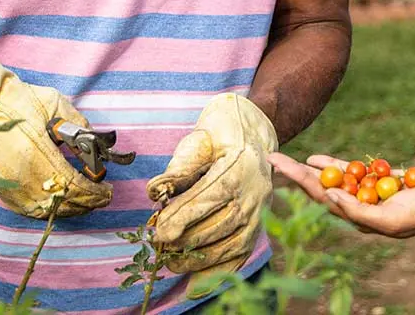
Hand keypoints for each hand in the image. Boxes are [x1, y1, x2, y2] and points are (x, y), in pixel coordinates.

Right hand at [0, 52, 112, 217]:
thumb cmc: (15, 101)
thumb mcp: (54, 105)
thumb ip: (78, 126)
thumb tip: (97, 146)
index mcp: (36, 154)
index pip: (72, 185)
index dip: (93, 192)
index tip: (107, 192)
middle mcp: (21, 176)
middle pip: (61, 202)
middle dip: (86, 203)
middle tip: (102, 198)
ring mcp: (7, 185)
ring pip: (43, 211)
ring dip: (68, 209)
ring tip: (85, 203)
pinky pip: (26, 209)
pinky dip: (46, 210)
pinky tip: (59, 205)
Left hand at [146, 93, 277, 277]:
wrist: (255, 131)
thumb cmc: (221, 131)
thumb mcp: (199, 138)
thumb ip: (178, 166)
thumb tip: (154, 193)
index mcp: (241, 164)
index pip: (211, 197)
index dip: (184, 217)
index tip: (160, 231)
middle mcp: (256, 190)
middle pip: (220, 224)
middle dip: (186, 240)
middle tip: (159, 246)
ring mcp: (260, 210)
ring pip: (230, 244)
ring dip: (199, 258)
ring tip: (171, 261)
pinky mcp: (258, 224)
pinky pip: (240, 254)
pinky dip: (220, 271)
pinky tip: (196, 284)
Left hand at [268, 153, 414, 238]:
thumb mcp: (389, 219)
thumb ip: (358, 211)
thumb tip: (328, 196)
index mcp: (356, 218)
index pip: (319, 198)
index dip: (297, 181)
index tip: (279, 168)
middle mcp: (356, 205)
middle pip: (319, 187)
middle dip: (296, 173)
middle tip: (273, 158)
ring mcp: (366, 191)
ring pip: (331, 178)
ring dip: (310, 170)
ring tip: (289, 161)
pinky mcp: (377, 178)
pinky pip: (350, 171)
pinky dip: (333, 165)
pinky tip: (318, 160)